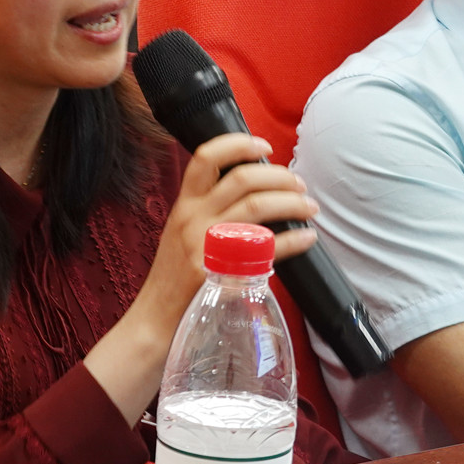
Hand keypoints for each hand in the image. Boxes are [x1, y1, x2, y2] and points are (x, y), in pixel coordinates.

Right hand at [137, 134, 316, 329]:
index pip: (207, 157)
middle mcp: (193, 218)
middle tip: (300, 185)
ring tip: (309, 208)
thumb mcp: (181, 231)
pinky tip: (307, 238)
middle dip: (280, 177)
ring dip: (292, 203)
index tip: (265, 146)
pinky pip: (266, 248)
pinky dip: (293, 240)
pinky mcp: (220, 271)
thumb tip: (254, 192)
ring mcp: (206, 244)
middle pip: (242, 179)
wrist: (155, 319)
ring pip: (257, 207)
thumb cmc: (173, 276)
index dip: (239, 144)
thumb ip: (207, 210)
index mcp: (184, 204)